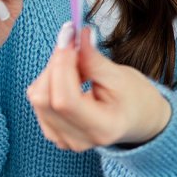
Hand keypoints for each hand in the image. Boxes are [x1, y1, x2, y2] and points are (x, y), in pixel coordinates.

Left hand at [26, 24, 172, 150]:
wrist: (138, 119)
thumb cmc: (135, 98)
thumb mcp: (120, 76)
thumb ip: (93, 59)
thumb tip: (75, 36)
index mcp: (102, 128)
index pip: (65, 100)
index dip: (62, 66)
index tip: (69, 38)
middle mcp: (78, 139)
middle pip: (45, 99)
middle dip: (55, 64)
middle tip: (71, 43)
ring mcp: (63, 139)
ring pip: (37, 98)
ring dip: (52, 72)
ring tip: (77, 64)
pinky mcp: (53, 133)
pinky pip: (38, 103)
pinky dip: (49, 83)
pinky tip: (69, 78)